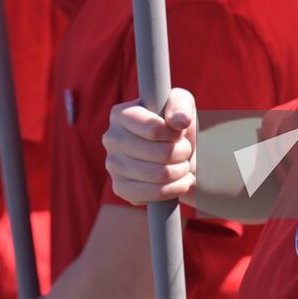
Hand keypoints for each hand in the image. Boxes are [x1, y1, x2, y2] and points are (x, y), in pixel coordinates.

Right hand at [102, 88, 197, 204]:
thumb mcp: (181, 104)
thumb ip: (180, 105)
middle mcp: (111, 138)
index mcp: (120, 114)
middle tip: (186, 150)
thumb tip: (179, 121)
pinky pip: (153, 194)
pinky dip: (174, 189)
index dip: (175, 135)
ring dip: (181, 171)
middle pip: (160, 153)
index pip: (153, 129)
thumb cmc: (175, 125)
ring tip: (184, 164)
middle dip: (182, 153)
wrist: (173, 154)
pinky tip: (180, 181)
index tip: (181, 134)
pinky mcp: (119, 188)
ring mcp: (112, 165)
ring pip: (159, 174)